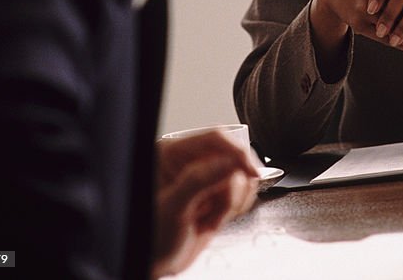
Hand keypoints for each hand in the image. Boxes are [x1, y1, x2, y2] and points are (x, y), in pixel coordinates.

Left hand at [151, 131, 259, 277]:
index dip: (237, 153)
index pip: (215, 139)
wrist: (157, 264)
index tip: (252, 172)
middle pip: (233, 158)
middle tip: (223, 206)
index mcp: (173, 154)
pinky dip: (234, 209)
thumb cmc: (151, 238)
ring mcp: (205, 179)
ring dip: (233, 201)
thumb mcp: (172, 207)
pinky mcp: (216, 194)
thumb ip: (199, 181)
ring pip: (241, 176)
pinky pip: (241, 192)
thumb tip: (229, 162)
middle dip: (234, 186)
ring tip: (210, 218)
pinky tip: (213, 221)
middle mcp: (190, 162)